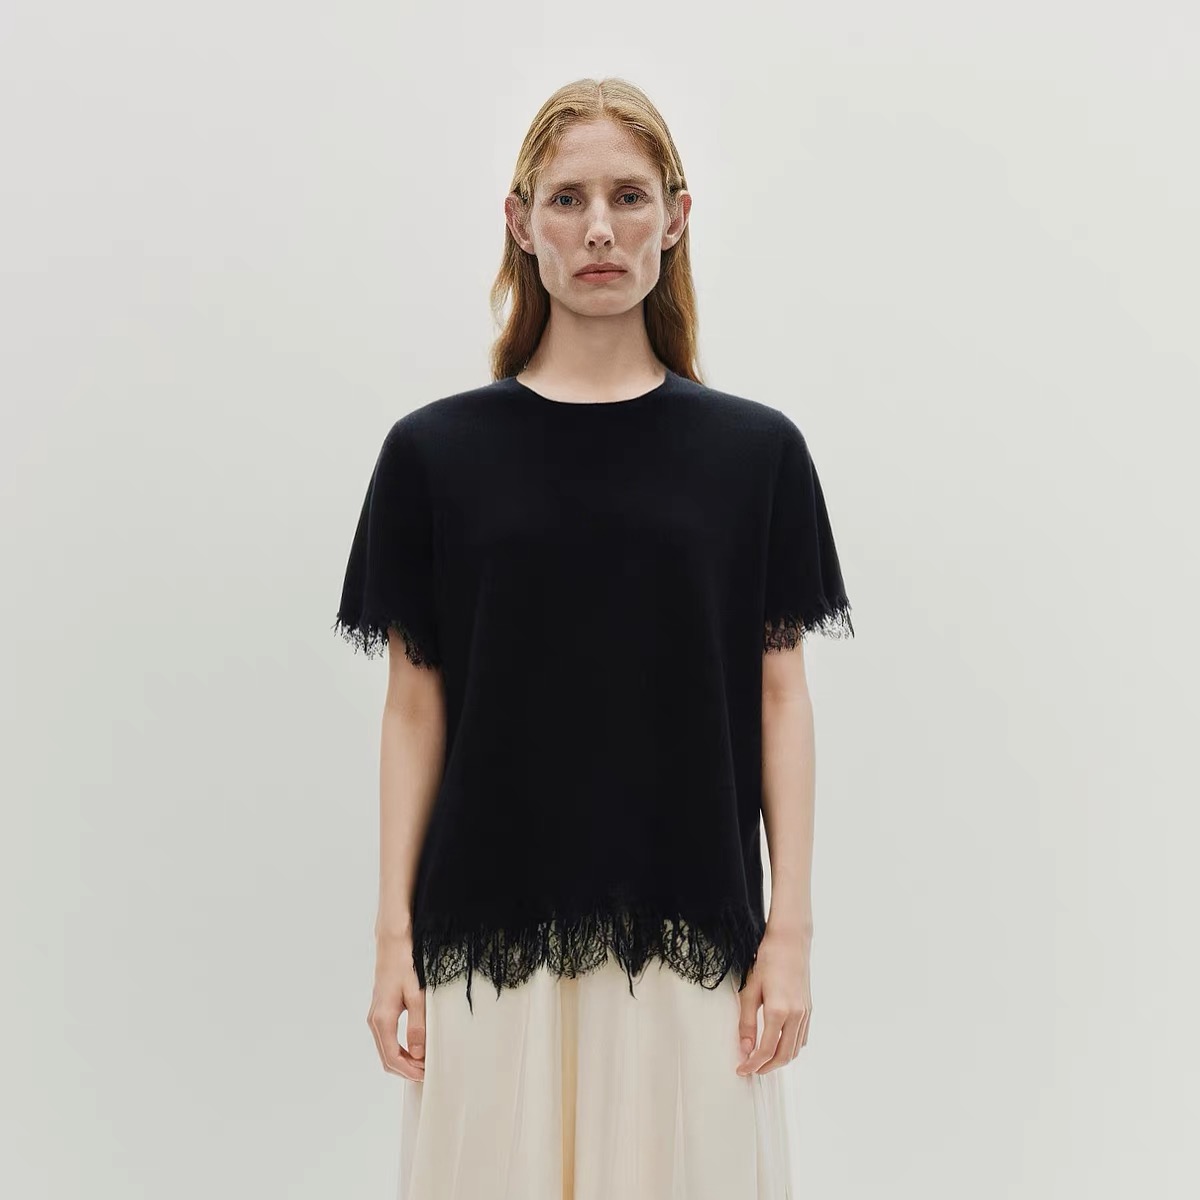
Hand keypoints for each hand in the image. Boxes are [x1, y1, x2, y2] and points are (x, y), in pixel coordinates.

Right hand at [366, 933, 425, 1080]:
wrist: (393, 942)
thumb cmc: (405, 964)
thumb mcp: (416, 995)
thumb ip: (417, 1025)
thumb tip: (418, 1054)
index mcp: (382, 1019)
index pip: (392, 1058)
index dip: (409, 1071)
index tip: (427, 1075)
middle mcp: (375, 1020)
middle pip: (387, 1058)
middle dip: (406, 1069)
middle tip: (428, 1072)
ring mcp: (376, 1015)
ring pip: (386, 1049)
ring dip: (403, 1060)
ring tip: (424, 1062)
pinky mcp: (380, 1010)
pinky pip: (387, 1038)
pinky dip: (399, 1049)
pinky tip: (415, 1046)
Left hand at [735, 925, 811, 1074]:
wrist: (790, 942)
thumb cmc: (767, 962)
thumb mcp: (749, 991)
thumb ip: (746, 1022)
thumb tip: (744, 1048)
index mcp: (778, 1011)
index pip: (766, 1050)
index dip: (753, 1064)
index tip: (741, 1069)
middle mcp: (795, 1016)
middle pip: (783, 1056)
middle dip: (766, 1068)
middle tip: (751, 1069)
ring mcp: (805, 1014)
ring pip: (795, 1050)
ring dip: (779, 1060)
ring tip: (762, 1060)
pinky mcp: (809, 1010)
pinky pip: (802, 1038)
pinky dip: (791, 1048)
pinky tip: (778, 1045)